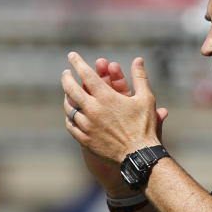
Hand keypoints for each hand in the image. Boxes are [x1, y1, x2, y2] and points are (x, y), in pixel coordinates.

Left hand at [62, 53, 167, 193]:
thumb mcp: (146, 99)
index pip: (86, 74)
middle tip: (65, 73)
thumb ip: (140, 77)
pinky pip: (71, 125)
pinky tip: (71, 114)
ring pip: (69, 108)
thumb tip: (138, 59)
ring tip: (67, 93)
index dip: (77, 63)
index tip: (71, 56)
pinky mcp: (85, 140)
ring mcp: (87, 126)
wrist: (138, 156)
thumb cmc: (144, 126)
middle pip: (71, 89)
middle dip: (66, 78)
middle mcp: (93, 110)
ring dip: (67, 98)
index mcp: (106, 97)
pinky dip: (69, 117)